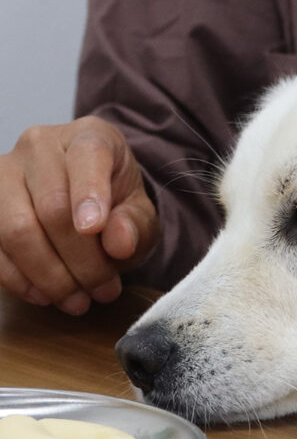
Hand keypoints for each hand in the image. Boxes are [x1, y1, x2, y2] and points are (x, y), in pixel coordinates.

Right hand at [0, 116, 158, 314]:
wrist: (91, 208)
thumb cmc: (118, 207)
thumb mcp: (141, 215)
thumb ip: (135, 225)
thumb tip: (119, 242)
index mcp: (90, 137)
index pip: (87, 157)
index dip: (89, 194)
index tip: (95, 230)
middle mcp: (41, 145)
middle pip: (52, 206)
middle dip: (80, 260)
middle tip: (104, 291)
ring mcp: (5, 172)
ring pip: (15, 229)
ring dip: (49, 276)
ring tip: (78, 301)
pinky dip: (19, 279)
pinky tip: (46, 295)